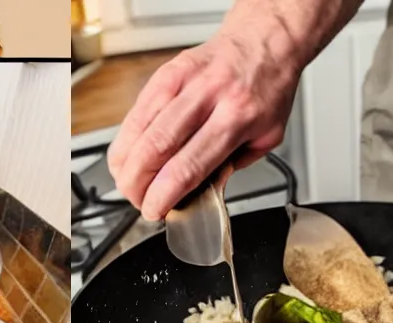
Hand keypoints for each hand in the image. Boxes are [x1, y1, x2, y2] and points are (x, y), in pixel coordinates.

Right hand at [108, 25, 303, 222]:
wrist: (263, 40)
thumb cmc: (266, 89)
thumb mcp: (266, 138)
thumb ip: (233, 166)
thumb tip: (200, 191)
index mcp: (236, 116)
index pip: (190, 165)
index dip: (165, 193)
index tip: (154, 211)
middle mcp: (208, 95)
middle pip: (158, 146)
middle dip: (139, 182)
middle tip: (137, 201)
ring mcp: (184, 79)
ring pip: (142, 126)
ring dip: (127, 162)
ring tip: (127, 184)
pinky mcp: (167, 71)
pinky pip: (138, 108)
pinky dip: (127, 137)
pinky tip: (126, 156)